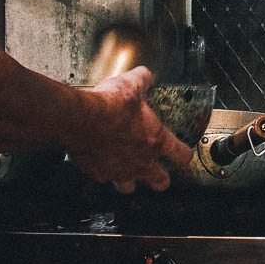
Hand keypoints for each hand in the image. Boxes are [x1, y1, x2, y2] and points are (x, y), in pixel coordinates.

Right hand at [63, 67, 194, 194]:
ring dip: (129, 180)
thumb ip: (143, 81)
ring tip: (125, 171)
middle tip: (156, 171)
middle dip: (160, 178)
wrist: (80, 120)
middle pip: (161, 182)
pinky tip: (99, 162)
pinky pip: (104, 179)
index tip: (182, 155)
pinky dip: (103, 172)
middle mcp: (142, 161)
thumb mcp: (131, 85)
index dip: (183, 156)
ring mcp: (121, 171)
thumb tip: (146, 75)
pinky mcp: (100, 175)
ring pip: (130, 188)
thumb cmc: (108, 106)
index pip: (181, 156)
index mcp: (156, 140)